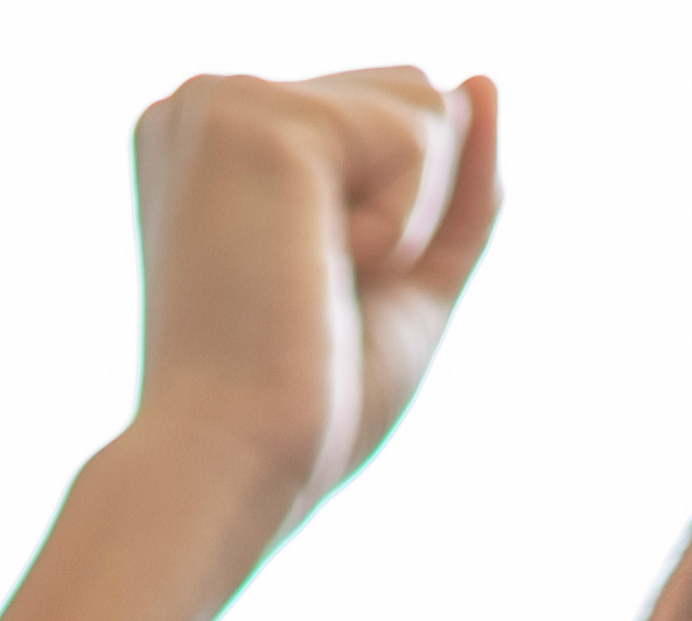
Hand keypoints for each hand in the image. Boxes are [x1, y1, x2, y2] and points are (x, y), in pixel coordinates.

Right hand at [0, 67, 501, 620]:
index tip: (301, 294)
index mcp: (217, 140)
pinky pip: (422, 133)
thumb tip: (484, 80)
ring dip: (408, 217)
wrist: (230, 469)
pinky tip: (316, 271)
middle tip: (312, 293)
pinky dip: (402, 225)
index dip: (396, 220)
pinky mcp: (263, 120)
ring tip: (310, 281)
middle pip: (414, 92)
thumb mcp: (405, 278)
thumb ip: (454, 182)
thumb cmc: (302, 404)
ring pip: (427, 102)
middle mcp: (207, 103)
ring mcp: (226, 103)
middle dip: (412, 206)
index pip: (385, 117)